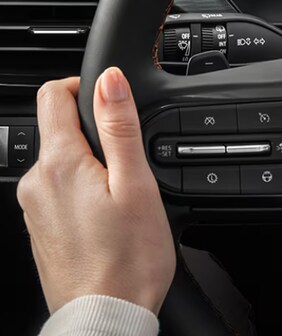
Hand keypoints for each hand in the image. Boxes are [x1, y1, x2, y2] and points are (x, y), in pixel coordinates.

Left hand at [17, 69, 175, 313]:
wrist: (105, 316)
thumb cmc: (127, 259)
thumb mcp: (136, 183)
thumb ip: (119, 127)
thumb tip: (109, 80)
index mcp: (60, 164)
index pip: (52, 95)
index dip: (84, 87)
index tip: (112, 103)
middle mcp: (36, 183)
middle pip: (59, 130)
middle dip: (95, 134)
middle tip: (132, 163)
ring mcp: (34, 208)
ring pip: (61, 163)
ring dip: (92, 166)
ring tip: (125, 196)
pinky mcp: (40, 228)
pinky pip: (60, 192)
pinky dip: (84, 192)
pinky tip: (109, 218)